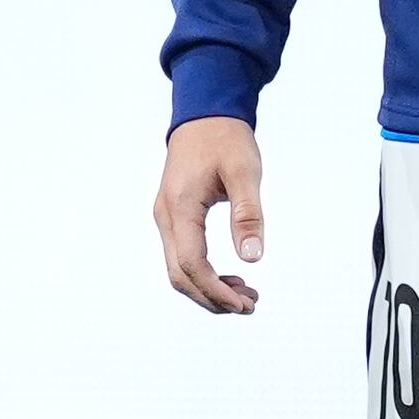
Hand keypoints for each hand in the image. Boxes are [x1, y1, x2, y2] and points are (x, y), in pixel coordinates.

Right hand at [156, 115, 264, 313]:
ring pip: (178, 269)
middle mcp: (166, 216)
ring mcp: (166, 217)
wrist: (204, 113)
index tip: (244, 304)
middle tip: (249, 305)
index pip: (191, 264)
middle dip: (212, 297)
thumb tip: (253, 257)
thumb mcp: (244, 172)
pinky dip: (204, 273)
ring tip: (245, 294)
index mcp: (180, 207)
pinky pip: (182, 255)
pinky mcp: (173, 216)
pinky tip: (230, 276)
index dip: (215, 290)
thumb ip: (247, 214)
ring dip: (208, 288)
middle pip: (180, 275)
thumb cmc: (225, 138)